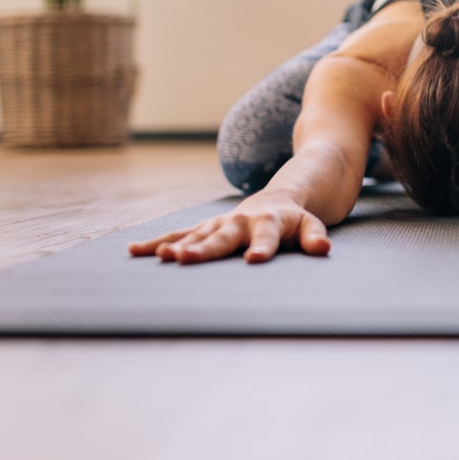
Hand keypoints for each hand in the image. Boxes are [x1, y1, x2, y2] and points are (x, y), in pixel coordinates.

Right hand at [128, 192, 330, 264]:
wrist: (278, 198)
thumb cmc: (296, 220)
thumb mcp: (311, 225)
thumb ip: (315, 237)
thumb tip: (323, 248)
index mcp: (270, 223)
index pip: (267, 238)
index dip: (261, 248)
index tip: (253, 261)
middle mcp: (241, 222)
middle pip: (222, 237)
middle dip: (204, 248)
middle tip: (184, 258)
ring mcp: (220, 224)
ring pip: (196, 234)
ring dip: (178, 245)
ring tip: (161, 256)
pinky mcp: (206, 228)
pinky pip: (180, 234)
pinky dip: (159, 242)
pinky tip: (135, 251)